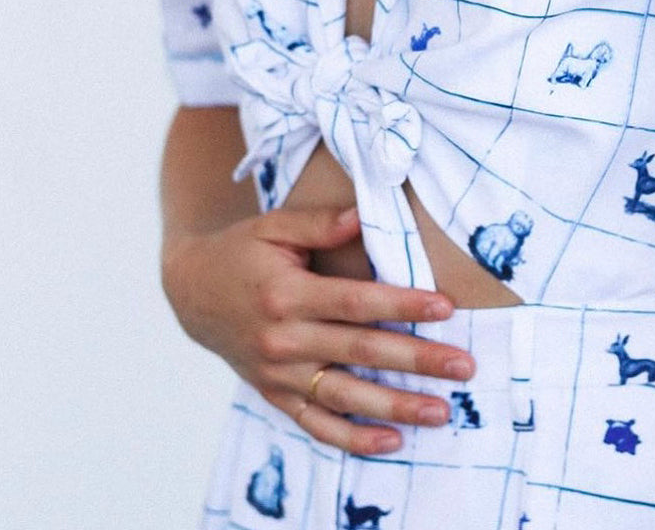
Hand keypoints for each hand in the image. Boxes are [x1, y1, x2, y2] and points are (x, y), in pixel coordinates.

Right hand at [161, 204, 476, 453]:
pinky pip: (316, 424)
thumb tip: (365, 214)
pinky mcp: (275, 394)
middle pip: (361, 352)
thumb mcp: (274, 225)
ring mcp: (279, 374)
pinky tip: (392, 441)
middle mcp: (284, 340)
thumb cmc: (241, 251)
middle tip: (463, 365)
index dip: (403, 305)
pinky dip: (353, 438)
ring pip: (345, 397)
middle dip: (417, 361)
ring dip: (396, 406)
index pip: (356, 302)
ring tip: (441, 412)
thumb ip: (320, 223)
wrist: (191, 291)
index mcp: (286, 295)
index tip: (446, 308)